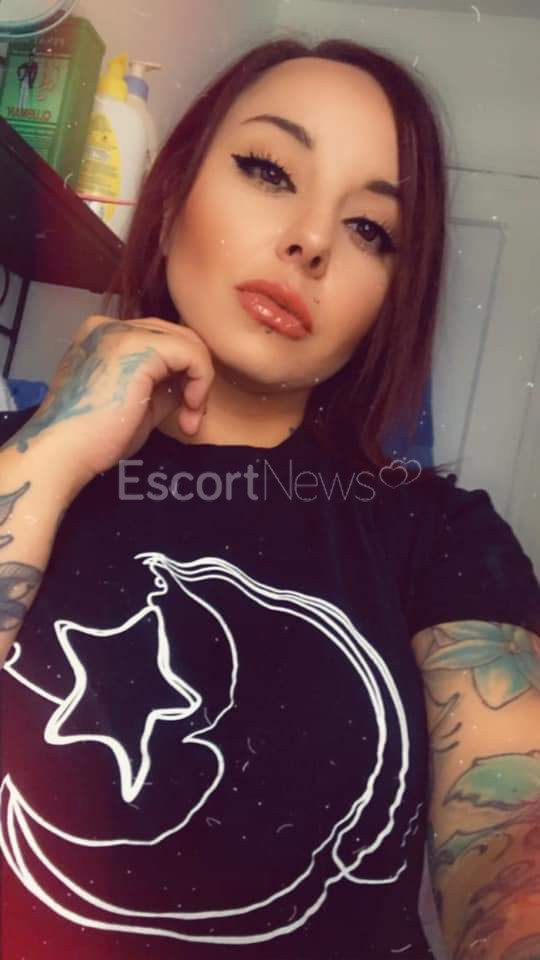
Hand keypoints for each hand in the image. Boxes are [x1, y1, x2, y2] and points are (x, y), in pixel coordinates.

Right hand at [9, 315, 214, 488]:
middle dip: (194, 377)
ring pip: (188, 342)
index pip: (160, 341)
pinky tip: (189, 409)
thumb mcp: (136, 404)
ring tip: (189, 418)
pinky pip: (192, 353)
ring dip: (200, 382)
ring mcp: (122, 331)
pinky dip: (201, 381)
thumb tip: (190, 383)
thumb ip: (161, 386)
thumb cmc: (93, 438)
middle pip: (176, 336)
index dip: (182, 374)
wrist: (63, 451)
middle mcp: (110, 326)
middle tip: (191, 416)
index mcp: (103, 337)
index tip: (185, 414)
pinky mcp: (138, 346)